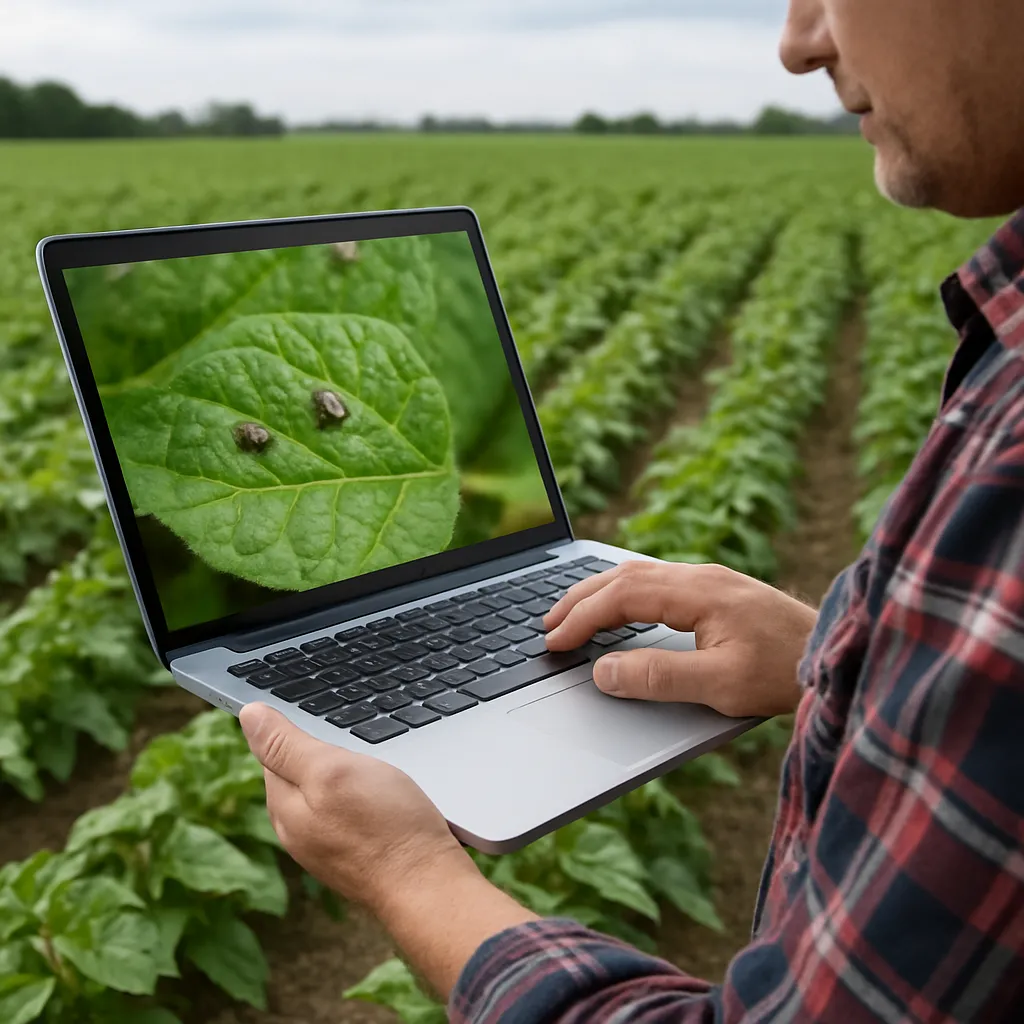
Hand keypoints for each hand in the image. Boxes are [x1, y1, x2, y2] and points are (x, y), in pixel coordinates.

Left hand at [240, 704, 536, 997]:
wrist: (430, 888)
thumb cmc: (385, 827)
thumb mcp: (332, 772)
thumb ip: (287, 745)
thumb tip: (247, 714)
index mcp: (284, 807)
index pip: (273, 751)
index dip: (296, 725)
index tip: (322, 712)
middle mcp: (299, 832)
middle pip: (299, 772)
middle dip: (320, 749)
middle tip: (353, 734)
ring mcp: (327, 847)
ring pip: (327, 792)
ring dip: (345, 773)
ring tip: (374, 760)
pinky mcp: (357, 855)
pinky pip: (350, 812)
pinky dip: (363, 796)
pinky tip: (386, 795)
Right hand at [544, 561, 815, 716]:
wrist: (839, 654)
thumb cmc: (785, 673)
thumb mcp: (721, 685)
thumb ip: (658, 677)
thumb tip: (603, 670)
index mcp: (698, 592)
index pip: (621, 595)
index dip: (582, 617)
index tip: (554, 641)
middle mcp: (700, 576)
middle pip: (624, 576)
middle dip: (580, 598)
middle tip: (547, 624)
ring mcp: (710, 580)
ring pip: (639, 573)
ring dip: (600, 592)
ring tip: (571, 614)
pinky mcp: (718, 591)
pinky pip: (656, 581)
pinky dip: (623, 593)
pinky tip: (619, 607)